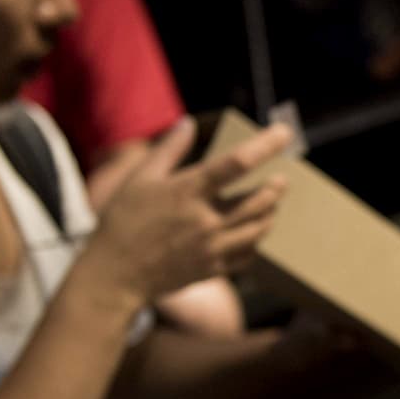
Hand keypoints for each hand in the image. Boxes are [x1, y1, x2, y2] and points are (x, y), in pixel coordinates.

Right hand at [84, 119, 288, 306]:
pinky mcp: (213, 269)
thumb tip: (188, 123)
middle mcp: (206, 220)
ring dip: (271, 213)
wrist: (114, 275)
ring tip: (272, 203)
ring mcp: (212, 248)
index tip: (285, 132)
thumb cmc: (123, 221)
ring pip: (259, 228)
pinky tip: (254, 232)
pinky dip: (257, 240)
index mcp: (187, 191)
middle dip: (276, 187)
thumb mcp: (140, 178)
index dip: (266, 145)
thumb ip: (169, 150)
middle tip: (282, 179)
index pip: (237, 162)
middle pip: (259, 200)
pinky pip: (248, 254)